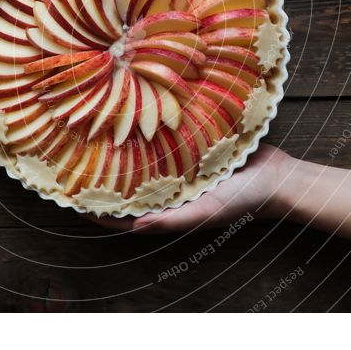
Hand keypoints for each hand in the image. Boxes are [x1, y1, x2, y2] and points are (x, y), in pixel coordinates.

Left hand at [88, 145, 292, 232]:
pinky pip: (165, 147)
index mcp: (170, 211)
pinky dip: (148, 139)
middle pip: (131, 189)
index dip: (100, 213)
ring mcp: (181, 171)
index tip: (72, 203)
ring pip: (144, 166)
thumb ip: (172, 221)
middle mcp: (171, 192)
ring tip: (96, 140)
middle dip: (105, 181)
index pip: (127, 216)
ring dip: (123, 158)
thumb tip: (134, 227)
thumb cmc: (243, 200)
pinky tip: (134, 122)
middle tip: (75, 164)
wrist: (278, 177)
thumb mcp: (206, 212)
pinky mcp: (193, 150)